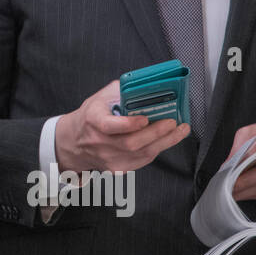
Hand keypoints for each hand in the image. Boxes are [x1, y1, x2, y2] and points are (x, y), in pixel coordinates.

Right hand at [54, 79, 190, 172]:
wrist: (76, 141)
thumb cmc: (92, 115)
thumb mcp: (101, 97)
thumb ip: (122, 91)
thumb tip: (148, 85)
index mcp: (92, 120)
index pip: (109, 126)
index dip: (128, 124)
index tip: (145, 118)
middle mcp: (98, 142)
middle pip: (131, 143)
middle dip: (156, 133)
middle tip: (173, 122)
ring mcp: (108, 158)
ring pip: (141, 154)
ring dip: (164, 142)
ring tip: (179, 130)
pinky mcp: (117, 169)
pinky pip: (141, 161)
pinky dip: (156, 149)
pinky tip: (167, 140)